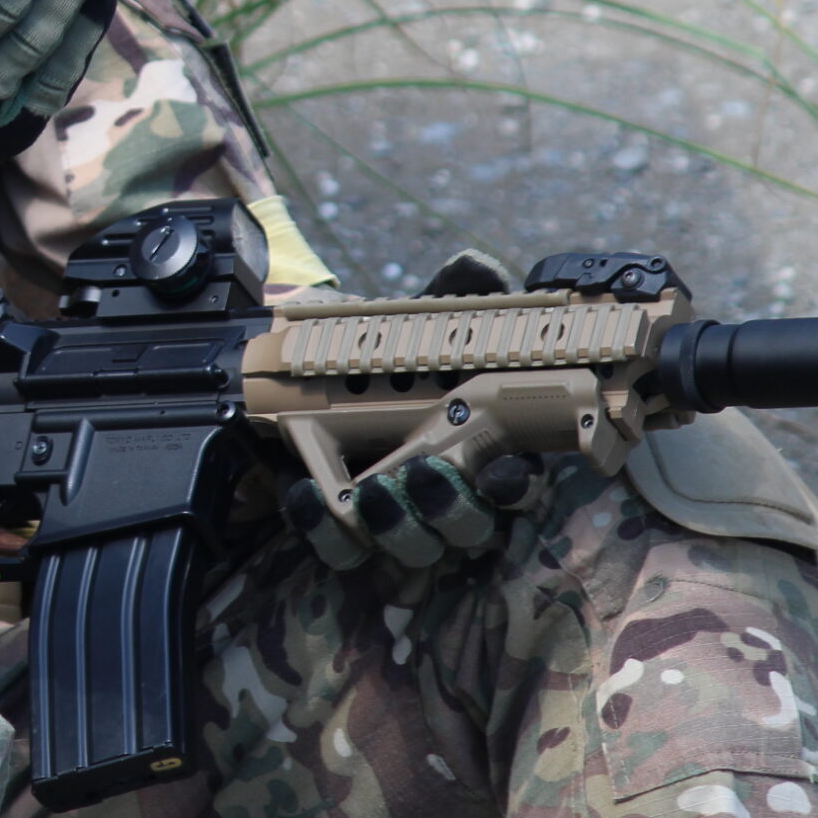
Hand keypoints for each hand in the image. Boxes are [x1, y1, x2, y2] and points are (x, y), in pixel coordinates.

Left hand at [284, 244, 540, 570]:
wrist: (302, 377)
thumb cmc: (380, 355)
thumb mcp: (410, 320)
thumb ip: (446, 296)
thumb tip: (474, 265)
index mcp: (481, 448)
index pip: (515, 483)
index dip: (513, 484)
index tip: (501, 468)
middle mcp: (447, 494)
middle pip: (470, 528)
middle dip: (452, 509)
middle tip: (426, 473)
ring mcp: (398, 520)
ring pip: (413, 548)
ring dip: (397, 526)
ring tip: (371, 492)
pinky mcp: (342, 532)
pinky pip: (342, 551)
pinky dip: (324, 528)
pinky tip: (305, 493)